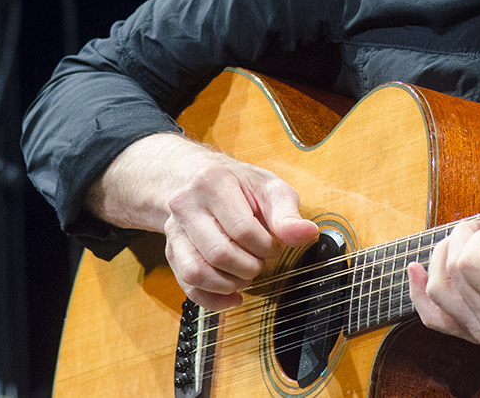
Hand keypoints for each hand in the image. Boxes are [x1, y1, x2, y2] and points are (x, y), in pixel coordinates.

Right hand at [86, 133, 318, 310]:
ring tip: (247, 277)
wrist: (201, 180)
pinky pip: (186, 285)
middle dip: (248, 267)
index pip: (242, 229)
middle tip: (262, 262)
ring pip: (195, 272)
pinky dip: (211, 299)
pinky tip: (233, 296)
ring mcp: (174, 230)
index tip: (274, 246)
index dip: (264, 246)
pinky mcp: (170, 251)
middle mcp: (186, 206)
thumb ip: (287, 214)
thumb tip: (308, 234)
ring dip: (227, 284)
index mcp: (213, 183)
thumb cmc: (241, 185)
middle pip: (218, 253)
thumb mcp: (269, 189)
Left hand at [406, 155, 479, 355]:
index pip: (469, 264)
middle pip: (449, 274)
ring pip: (436, 293)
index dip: (479, 236)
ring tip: (468, 242)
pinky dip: (421, 292)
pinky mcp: (478, 335)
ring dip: (443, 257)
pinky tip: (417, 269)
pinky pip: (435, 317)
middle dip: (461, 239)